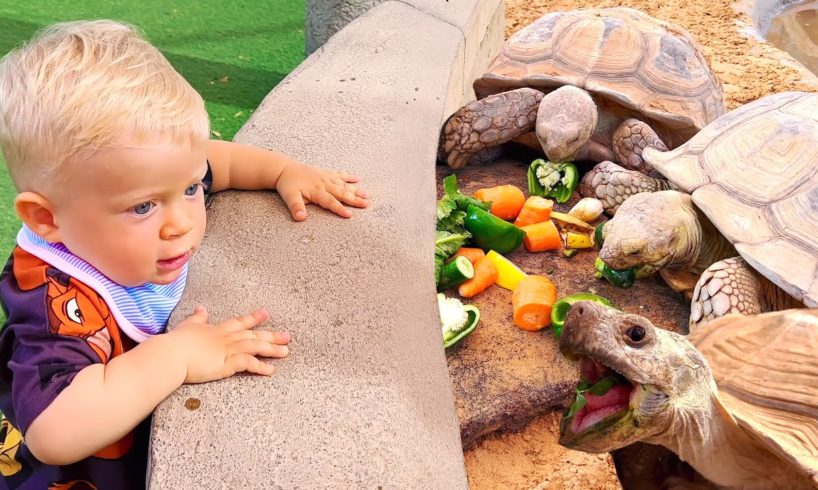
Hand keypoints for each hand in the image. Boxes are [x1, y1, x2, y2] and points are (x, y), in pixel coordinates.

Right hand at [170, 306, 289, 382]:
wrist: (171, 354)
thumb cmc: (176, 342)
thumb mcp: (188, 325)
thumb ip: (197, 318)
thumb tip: (201, 308)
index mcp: (217, 330)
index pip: (239, 322)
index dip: (253, 318)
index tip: (266, 313)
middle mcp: (226, 338)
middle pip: (253, 335)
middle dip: (271, 335)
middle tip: (287, 336)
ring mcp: (228, 350)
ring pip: (255, 346)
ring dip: (271, 349)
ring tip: (285, 352)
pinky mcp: (226, 363)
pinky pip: (248, 363)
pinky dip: (260, 367)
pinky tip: (270, 370)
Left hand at [276, 161, 369, 220]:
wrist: (284, 168)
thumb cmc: (287, 184)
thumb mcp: (289, 197)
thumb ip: (296, 207)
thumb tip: (300, 218)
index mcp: (317, 191)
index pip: (331, 202)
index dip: (340, 209)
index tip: (350, 215)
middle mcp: (324, 184)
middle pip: (342, 193)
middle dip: (355, 199)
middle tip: (366, 204)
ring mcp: (326, 177)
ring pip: (344, 184)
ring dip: (355, 190)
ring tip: (366, 195)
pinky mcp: (325, 172)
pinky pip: (339, 174)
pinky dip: (348, 176)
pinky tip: (357, 179)